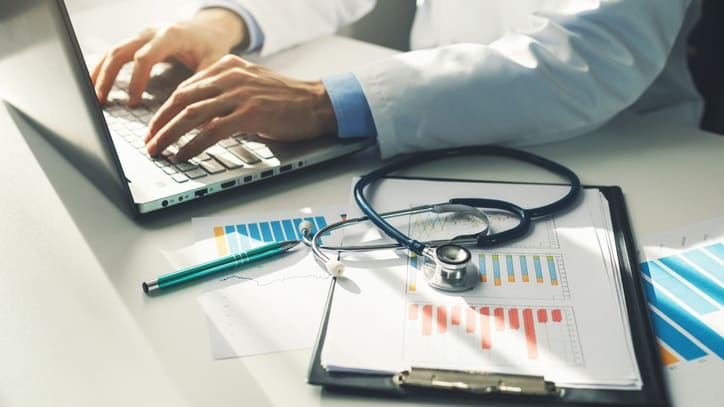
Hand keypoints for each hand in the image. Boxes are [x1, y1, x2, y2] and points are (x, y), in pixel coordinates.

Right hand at [91, 8, 245, 105]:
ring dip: (99, 73)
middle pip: (120, 52)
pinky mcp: (137, 41)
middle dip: (107, 77)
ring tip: (91, 95)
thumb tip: (196, 111)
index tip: (133, 103)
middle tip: (100, 101)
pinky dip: (103, 67)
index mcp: (171, 36)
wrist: (209, 28)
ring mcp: (142, 35)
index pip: (145, 58)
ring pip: (112, 51)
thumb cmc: (211, 45)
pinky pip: (115, 52)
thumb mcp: (214, 62)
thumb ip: (203, 83)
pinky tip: (94, 83)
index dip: (137, 81)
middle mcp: (151, 32)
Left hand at [144, 55, 337, 160]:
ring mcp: (240, 94)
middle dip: (160, 122)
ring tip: (159, 150)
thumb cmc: (288, 100)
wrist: (318, 104)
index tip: (155, 126)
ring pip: (192, 114)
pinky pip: (212, 130)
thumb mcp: (252, 87)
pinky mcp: (250, 114)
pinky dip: (194, 144)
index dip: (166, 109)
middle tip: (149, 141)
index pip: (187, 88)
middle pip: (183, 99)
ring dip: (170, 135)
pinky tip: (184, 154)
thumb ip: (226, 94)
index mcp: (228, 67)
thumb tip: (200, 117)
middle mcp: (230, 77)